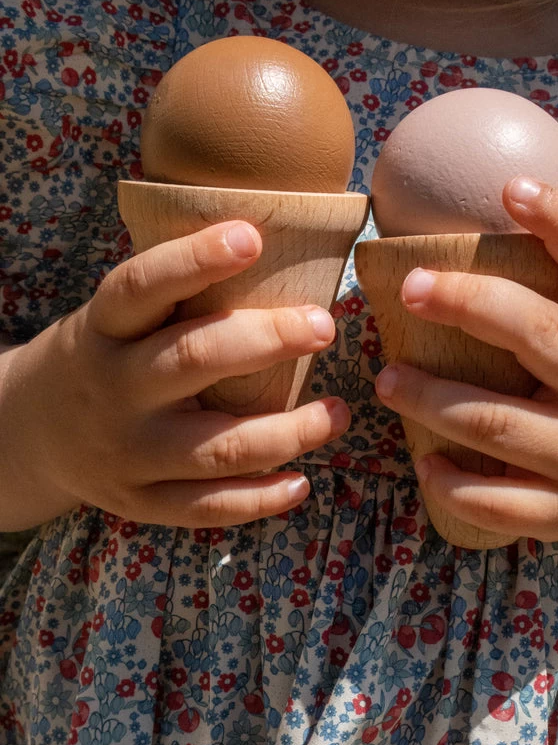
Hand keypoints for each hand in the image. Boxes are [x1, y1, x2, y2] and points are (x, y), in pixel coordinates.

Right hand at [1, 220, 349, 528]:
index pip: (141, 287)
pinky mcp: (141, 502)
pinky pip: (207, 508)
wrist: (31, 433)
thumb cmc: (103, 357)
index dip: (193, 260)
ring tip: (338, 413)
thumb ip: (173, 297)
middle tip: (322, 326)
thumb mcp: (115, 319)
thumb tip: (274, 246)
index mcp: (103, 329)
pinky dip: (259, 500)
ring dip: (288, 433)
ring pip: (216, 448)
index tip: (251, 237)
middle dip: (266, 341)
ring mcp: (127, 453)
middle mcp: (113, 389)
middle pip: (191, 360)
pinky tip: (301, 483)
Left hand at [375, 177, 557, 574]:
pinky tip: (425, 465)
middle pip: (541, 335)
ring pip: (501, 423)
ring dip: (433, 401)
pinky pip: (501, 502)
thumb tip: (473, 252)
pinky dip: (453, 484)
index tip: (511, 187)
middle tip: (411, 288)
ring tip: (387, 381)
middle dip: (470, 306)